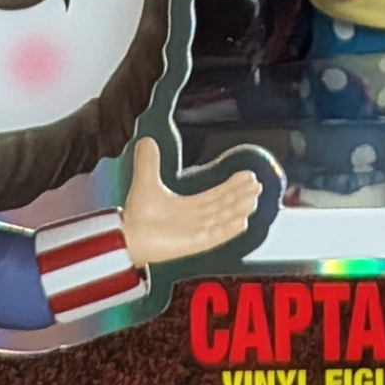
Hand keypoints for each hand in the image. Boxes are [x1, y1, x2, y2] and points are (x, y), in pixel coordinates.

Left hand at [121, 137, 261, 268]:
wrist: (127, 235)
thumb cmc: (137, 215)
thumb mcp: (146, 181)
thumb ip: (149, 162)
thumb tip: (146, 139)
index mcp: (189, 207)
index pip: (216, 195)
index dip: (232, 186)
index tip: (248, 176)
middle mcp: (196, 220)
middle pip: (224, 207)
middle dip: (241, 196)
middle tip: (257, 185)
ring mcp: (196, 233)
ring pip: (224, 219)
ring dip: (239, 209)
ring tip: (253, 199)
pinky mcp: (193, 244)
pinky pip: (216, 237)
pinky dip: (229, 229)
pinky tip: (243, 221)